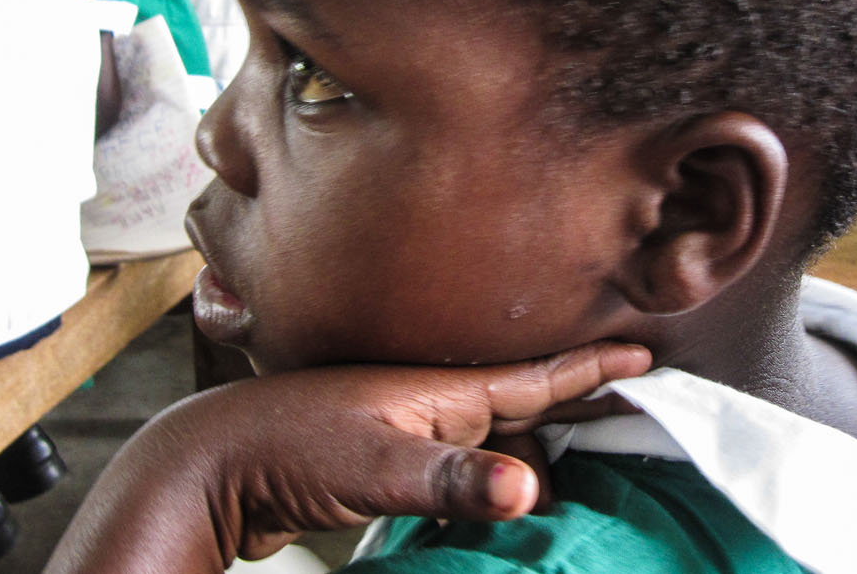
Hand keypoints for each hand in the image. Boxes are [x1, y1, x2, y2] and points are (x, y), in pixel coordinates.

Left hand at [44, 341, 650, 573]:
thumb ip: (452, 481)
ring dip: (523, 460)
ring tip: (562, 485)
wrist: (211, 463)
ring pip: (487, 439)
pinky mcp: (379, 455)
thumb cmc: (288, 451)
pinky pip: (452, 464)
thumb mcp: (375, 465)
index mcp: (439, 390)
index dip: (591, 366)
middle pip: (520, 407)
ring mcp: (402, 426)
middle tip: (624, 426)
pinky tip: (486, 504)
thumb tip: (531, 492)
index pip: (534, 373)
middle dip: (571, 415)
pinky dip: (480, 482)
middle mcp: (427, 400)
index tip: (644, 352)